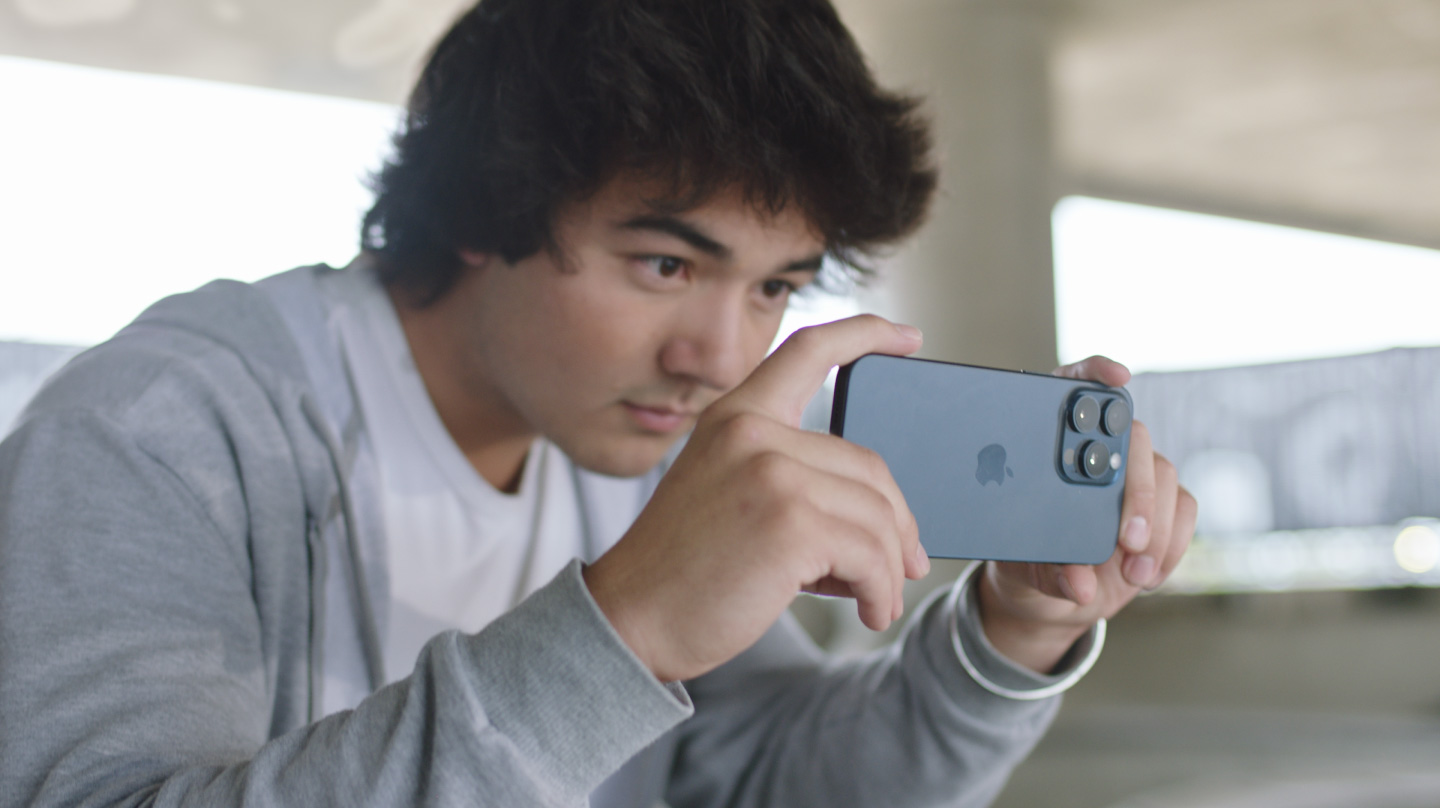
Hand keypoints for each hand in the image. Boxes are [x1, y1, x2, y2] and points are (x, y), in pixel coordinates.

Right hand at [584, 316, 929, 681]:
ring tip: (878, 601)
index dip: (867, 334)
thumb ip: (792, 481)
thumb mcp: (728, 495)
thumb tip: (885, 518)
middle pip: (869, 464)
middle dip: (898, 521)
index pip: (809, 349)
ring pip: (877, 515)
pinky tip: (870, 610)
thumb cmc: (683, 572)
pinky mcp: (791, 525)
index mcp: (734, 416)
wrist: (631, 621)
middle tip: (906, 563)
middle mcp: (752, 432)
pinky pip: (871, 555)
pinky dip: (880, 590)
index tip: (909, 337)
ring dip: (888, 568)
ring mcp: (772, 474)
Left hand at [976, 355, 1197, 672]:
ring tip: (1132, 572)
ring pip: (1164, 473)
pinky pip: (1185, 508)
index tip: (1117, 378)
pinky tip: (1148, 576)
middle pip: (1131, 437)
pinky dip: (1172, 545)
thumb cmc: (1027, 565)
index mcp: (1048, 446)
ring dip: (1155, 526)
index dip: (1094, 372)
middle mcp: (1097, 449)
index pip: (1071, 387)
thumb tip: (1079, 584)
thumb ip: (1048, 574)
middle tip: (1126, 538)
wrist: (1054, 597)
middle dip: (1136, 487)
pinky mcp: (1164, 503)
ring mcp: (1134, 473)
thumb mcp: (1023, 571)